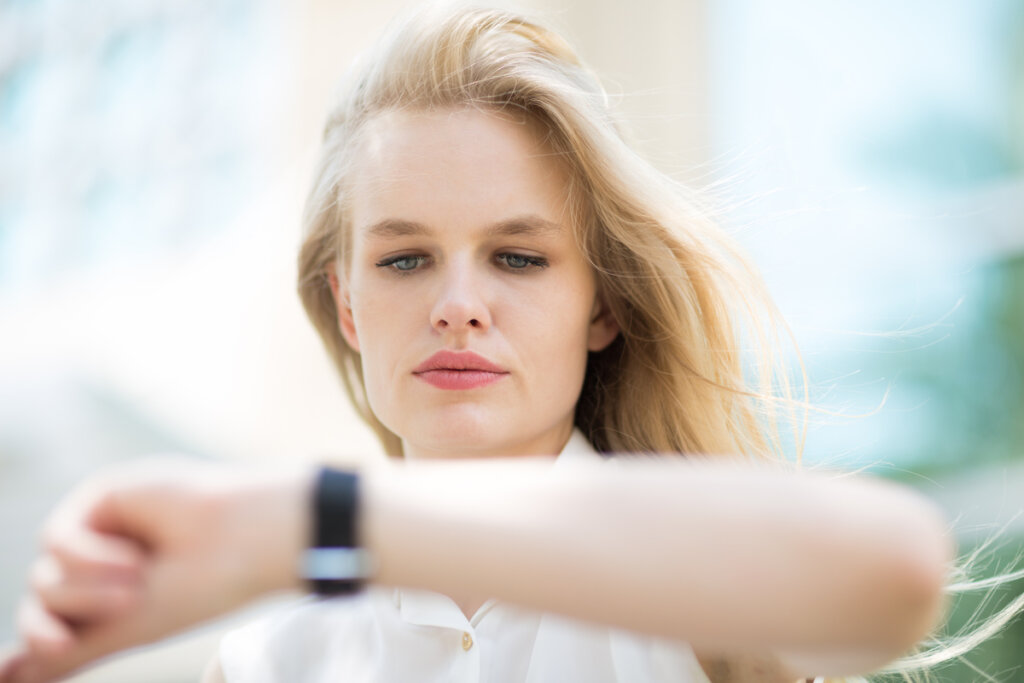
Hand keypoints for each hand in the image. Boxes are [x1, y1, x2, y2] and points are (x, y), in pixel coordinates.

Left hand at [0, 458, 312, 682]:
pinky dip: (88, 555)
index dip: (45, 640)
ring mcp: (98, 534)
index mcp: (109, 603)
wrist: (243, 539)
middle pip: (42, 603)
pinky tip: (134, 553)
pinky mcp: (100, 500)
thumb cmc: (201, 588)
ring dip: (89, 588)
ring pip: (46, 576)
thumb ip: (68, 652)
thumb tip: (5, 678)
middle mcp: (99, 569)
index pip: (48, 626)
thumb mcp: (130, 629)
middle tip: (128, 607)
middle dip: (74, 614)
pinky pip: (57, 538)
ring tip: (141, 578)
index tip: (62, 645)